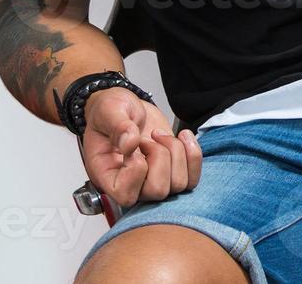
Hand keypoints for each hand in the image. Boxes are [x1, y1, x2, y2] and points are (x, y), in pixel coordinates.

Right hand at [80, 87, 201, 207]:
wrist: (126, 108)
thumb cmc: (111, 112)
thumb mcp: (109, 110)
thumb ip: (118, 126)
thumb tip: (131, 143)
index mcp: (107, 176)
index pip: (125, 194)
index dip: (136, 170)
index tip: (133, 145)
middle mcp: (131, 185)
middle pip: (157, 191)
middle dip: (161, 156)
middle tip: (150, 137)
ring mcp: (153, 181)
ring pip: (179, 184)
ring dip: (176, 152)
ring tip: (160, 135)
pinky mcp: (172, 173)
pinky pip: (192, 179)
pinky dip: (193, 155)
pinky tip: (183, 135)